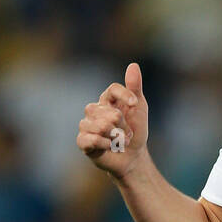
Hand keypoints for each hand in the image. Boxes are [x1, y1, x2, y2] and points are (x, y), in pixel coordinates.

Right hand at [77, 62, 148, 177]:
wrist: (133, 156)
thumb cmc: (135, 130)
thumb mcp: (139, 108)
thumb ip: (135, 87)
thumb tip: (133, 65)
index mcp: (106, 99)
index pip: (112, 89)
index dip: (125, 96)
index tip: (135, 105)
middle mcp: (93, 110)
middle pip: (111, 113)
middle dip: (124, 127)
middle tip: (125, 133)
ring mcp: (86, 125)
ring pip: (102, 126)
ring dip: (117, 137)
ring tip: (119, 141)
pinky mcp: (82, 141)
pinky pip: (93, 139)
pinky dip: (106, 144)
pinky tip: (109, 147)